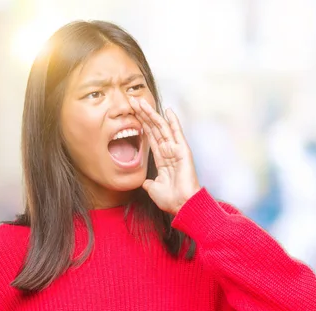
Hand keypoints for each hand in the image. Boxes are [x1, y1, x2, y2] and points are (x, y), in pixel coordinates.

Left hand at [129, 97, 200, 215]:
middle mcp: (168, 152)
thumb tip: (146, 183)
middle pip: (154, 129)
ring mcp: (176, 150)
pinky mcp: (183, 151)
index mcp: (162, 159)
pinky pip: (177, 133)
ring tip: (141, 102)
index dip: (141, 125)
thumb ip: (150, 183)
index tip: (133, 113)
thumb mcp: (154, 189)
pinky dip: (173, 121)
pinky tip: (168, 111)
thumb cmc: (171, 199)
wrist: (182, 204)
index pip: (150, 137)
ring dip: (152, 114)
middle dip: (143, 115)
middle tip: (133, 101)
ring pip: (162, 128)